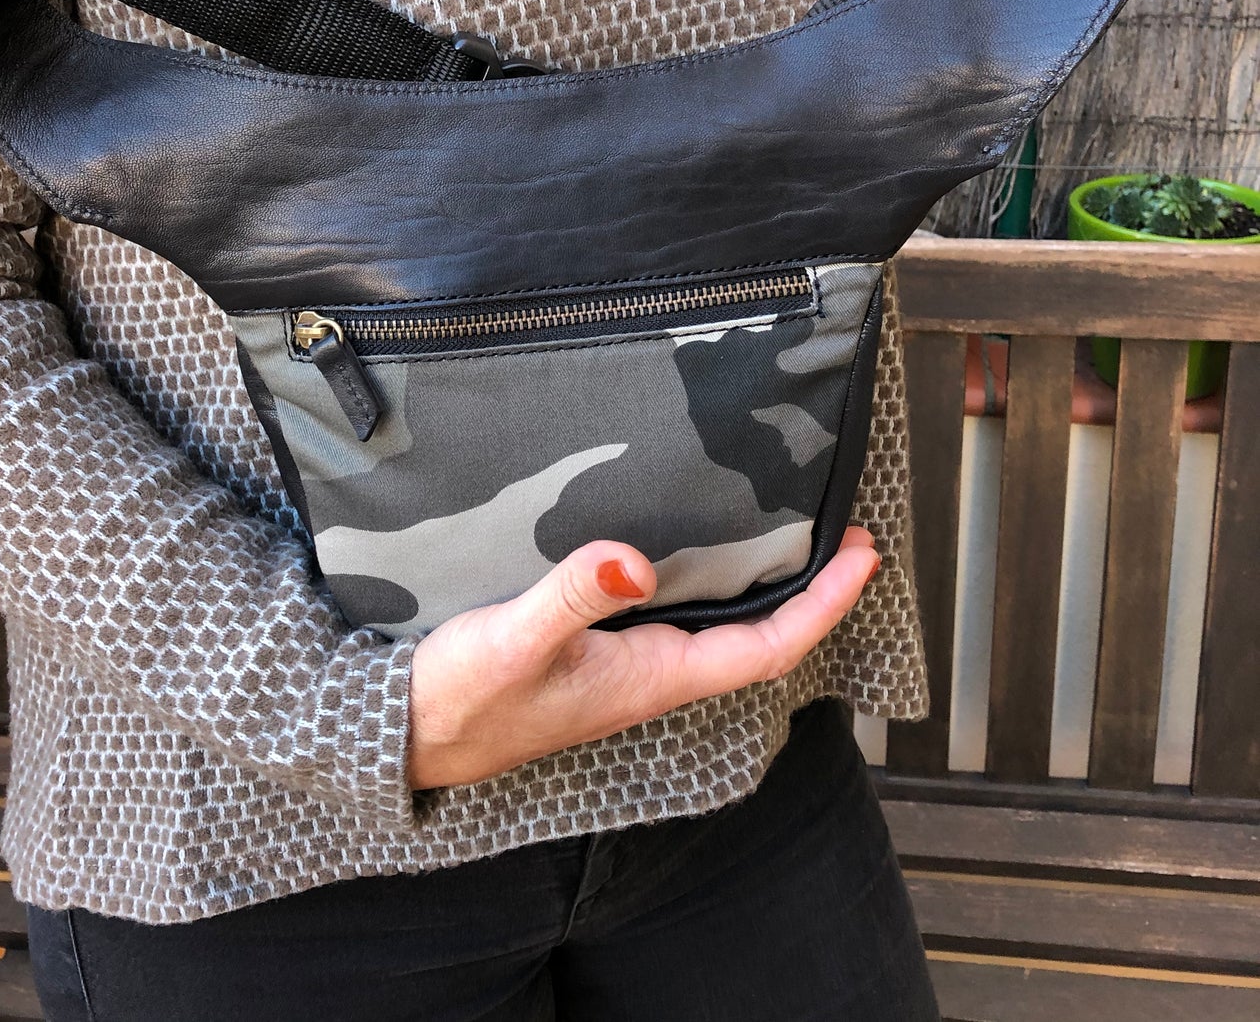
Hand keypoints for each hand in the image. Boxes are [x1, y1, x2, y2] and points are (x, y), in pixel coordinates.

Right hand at [406, 527, 879, 788]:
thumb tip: (632, 563)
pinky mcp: (602, 655)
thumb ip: (571, 598)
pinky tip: (706, 556)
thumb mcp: (512, 640)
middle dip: (814, 594)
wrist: (410, 734)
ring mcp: (629, 668)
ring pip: (725, 632)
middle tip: (850, 537)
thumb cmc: (461, 699)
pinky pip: (684, 621)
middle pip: (760, 640)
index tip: (861, 557)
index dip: (822, 605)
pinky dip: (717, 589)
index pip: (766, 647)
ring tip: (800, 540)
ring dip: (771, 592)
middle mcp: (652, 676)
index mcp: (649, 677)